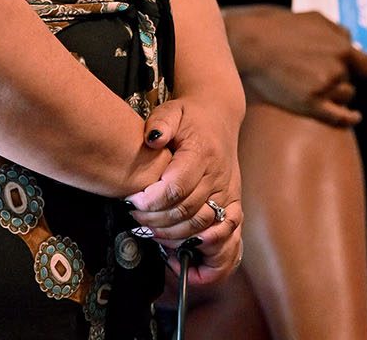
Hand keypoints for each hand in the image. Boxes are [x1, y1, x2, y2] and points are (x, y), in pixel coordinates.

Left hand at [126, 97, 241, 267]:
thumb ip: (160, 122)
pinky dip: (209, 255)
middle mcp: (218, 177)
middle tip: (135, 217)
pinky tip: (185, 256)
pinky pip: (228, 239)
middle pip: (187, 212)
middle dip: (156, 221)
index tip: (132, 201)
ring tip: (152, 232)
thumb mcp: (172, 110)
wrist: (219, 117)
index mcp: (202, 153)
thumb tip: (152, 139)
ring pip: (203, 229)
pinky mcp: (233, 207)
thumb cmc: (189, 117)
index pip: (177, 187)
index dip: (152, 200)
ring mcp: (228, 195)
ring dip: (174, 238)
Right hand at [223, 6, 366, 125]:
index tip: (353, 71)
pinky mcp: (310, 104)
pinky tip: (354, 117)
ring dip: (338, 92)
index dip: (360, 69)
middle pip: (350, 80)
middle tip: (317, 72)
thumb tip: (352, 41)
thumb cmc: (279, 28)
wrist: (251, 43)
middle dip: (340, 76)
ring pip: (345, 95)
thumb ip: (337, 30)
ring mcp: (325, 87)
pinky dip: (349, 118)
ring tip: (317, 86)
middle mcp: (338, 67)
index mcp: (342, 47)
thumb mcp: (314, 18)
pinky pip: (339, 117)